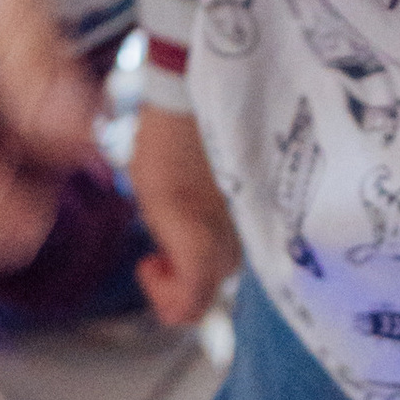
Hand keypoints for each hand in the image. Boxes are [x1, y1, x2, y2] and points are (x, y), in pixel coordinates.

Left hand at [127, 104, 241, 326]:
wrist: (193, 94)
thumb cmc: (165, 143)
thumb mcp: (155, 202)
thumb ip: (172, 248)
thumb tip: (178, 285)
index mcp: (204, 243)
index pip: (191, 306)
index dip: (164, 297)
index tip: (147, 262)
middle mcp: (234, 239)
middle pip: (208, 288)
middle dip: (178, 279)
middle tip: (157, 247)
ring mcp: (246, 221)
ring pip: (222, 266)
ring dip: (195, 258)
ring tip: (172, 223)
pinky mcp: (251, 204)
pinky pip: (232, 240)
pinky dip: (209, 239)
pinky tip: (191, 210)